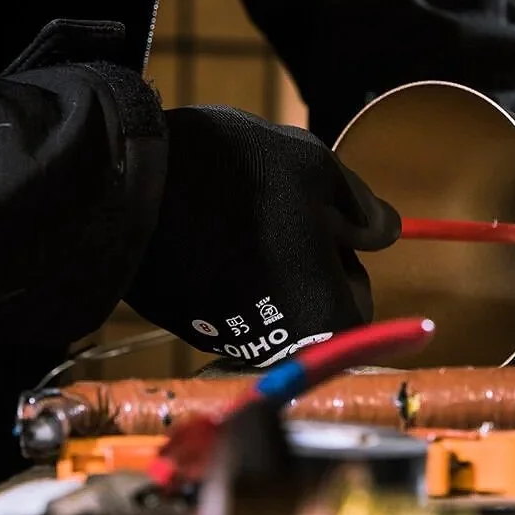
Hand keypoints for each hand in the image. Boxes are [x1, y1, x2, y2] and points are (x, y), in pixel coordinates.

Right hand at [124, 106, 399, 364]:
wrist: (128, 186)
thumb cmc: (235, 176)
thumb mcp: (316, 167)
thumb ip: (360, 205)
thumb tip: (386, 230)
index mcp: (329, 317)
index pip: (359, 298)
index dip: (342, 252)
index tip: (318, 216)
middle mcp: (282, 347)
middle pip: (315, 307)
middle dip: (307, 262)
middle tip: (279, 211)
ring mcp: (230, 341)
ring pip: (271, 301)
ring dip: (268, 264)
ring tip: (239, 215)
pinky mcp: (190, 326)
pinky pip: (230, 301)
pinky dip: (230, 272)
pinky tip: (210, 230)